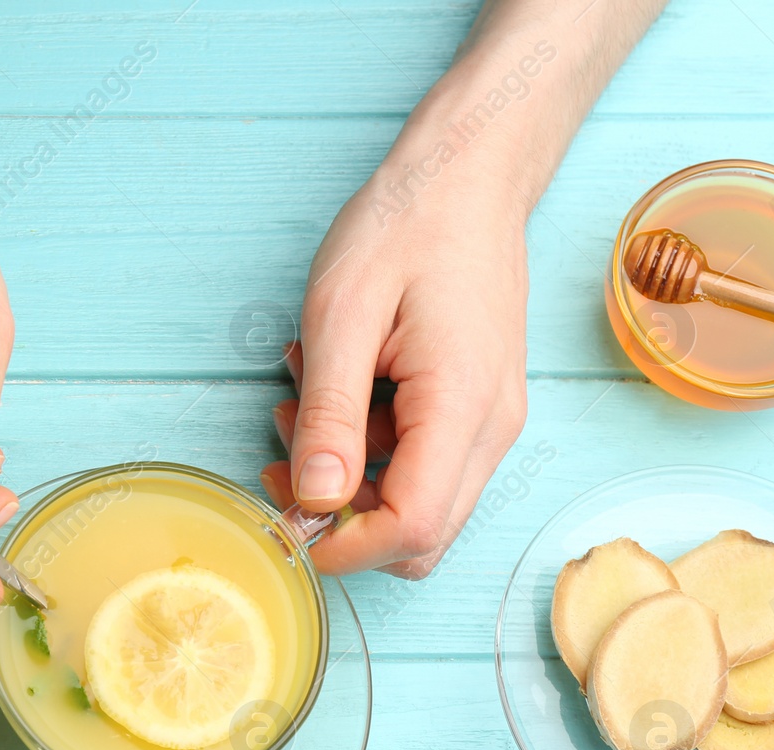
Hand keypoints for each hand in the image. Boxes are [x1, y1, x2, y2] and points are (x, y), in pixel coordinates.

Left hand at [259, 163, 529, 578]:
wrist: (467, 178)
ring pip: (416, 502)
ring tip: (303, 398)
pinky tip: (334, 385)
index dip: (344, 547)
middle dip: (342, 517)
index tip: (285, 523)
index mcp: (463, 406)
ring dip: (347, 474)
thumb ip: (330, 412)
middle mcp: (491, 428)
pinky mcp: (473, 410)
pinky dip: (366, 444)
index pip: (414, 528)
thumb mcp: (342, 313)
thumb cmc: (406, 227)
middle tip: (282, 460)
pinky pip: (417, 461)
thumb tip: (316, 499)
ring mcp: (489, 421)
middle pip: (421, 535)